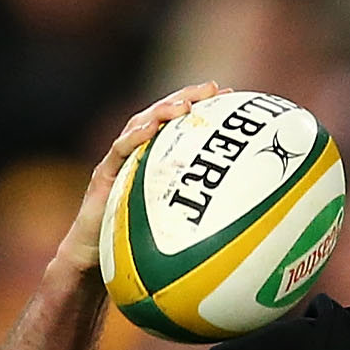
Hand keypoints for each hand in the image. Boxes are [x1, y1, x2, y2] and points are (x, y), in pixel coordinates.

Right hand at [52, 81, 224, 283]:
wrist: (95, 262)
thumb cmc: (138, 247)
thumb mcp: (179, 227)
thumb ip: (206, 217)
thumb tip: (255, 224)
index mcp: (156, 160)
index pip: (180, 123)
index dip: (202, 104)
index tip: (229, 94)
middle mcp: (138, 155)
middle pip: (162, 115)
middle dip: (187, 96)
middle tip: (212, 88)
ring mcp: (120, 162)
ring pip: (140, 125)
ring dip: (162, 111)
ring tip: (184, 105)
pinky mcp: (103, 176)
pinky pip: (119, 152)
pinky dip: (135, 138)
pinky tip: (151, 131)